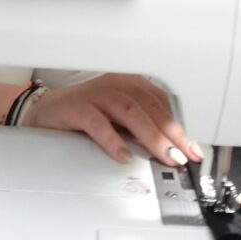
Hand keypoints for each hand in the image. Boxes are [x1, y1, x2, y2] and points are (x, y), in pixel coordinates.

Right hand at [21, 73, 202, 166]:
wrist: (47, 112)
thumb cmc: (87, 114)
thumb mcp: (121, 119)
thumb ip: (143, 128)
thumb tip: (173, 150)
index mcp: (131, 84)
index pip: (162, 102)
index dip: (180, 125)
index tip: (194, 148)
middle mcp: (116, 84)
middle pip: (151, 106)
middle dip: (172, 133)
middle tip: (185, 155)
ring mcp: (96, 94)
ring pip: (130, 111)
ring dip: (151, 135)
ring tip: (165, 155)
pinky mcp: (76, 107)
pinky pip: (97, 122)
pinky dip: (113, 139)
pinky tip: (123, 155)